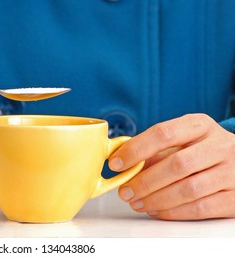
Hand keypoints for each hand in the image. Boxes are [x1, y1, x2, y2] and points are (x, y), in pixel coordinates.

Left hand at [109, 113, 234, 219]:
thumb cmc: (201, 150)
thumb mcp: (182, 141)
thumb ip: (154, 151)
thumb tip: (122, 164)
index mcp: (200, 125)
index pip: (164, 133)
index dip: (135, 149)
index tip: (115, 163)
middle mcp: (220, 145)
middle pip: (177, 165)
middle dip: (145, 181)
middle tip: (124, 191)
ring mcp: (232, 171)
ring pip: (188, 189)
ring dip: (155, 199)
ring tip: (136, 203)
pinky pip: (200, 208)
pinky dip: (173, 212)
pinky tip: (156, 210)